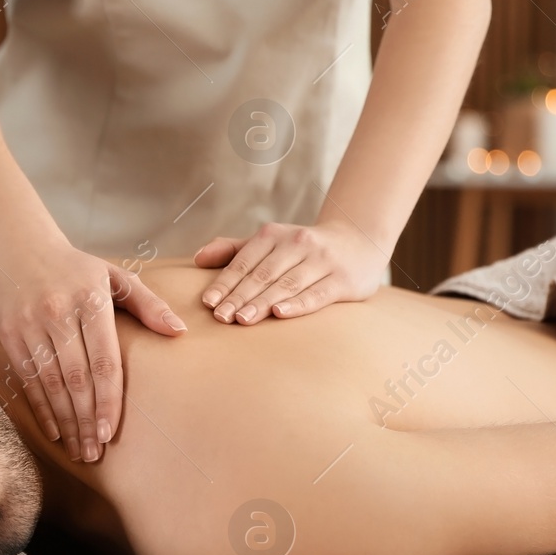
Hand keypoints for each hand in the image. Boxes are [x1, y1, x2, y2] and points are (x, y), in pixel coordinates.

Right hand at [0, 247, 185, 461]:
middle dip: (87, 419)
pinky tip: (55, 431)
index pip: (102, 360)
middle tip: (96, 453)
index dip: (107, 399)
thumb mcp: (115, 277)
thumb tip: (178, 331)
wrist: (19, 248)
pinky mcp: (9, 335)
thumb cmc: (77, 269)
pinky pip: (28, 379)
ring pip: (50, 383)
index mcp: (90, 299)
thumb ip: (148, 304)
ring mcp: (30, 324)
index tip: (111, 432)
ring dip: (66, 421)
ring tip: (79, 451)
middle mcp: (58, 313)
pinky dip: (42, 408)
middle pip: (75, 378)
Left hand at [194, 219, 387, 323]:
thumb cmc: (303, 250)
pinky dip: (298, 304)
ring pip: (286, 284)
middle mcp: (297, 243)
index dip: (225, 283)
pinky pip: (317, 294)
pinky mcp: (342, 279)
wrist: (359, 242)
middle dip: (240, 296)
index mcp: (274, 235)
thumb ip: (235, 251)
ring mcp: (321, 260)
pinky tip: (280, 314)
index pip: (244, 262)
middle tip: (220, 317)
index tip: (208, 303)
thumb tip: (197, 258)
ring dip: (263, 302)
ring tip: (242, 319)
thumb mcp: (270, 243)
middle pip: (263, 274)